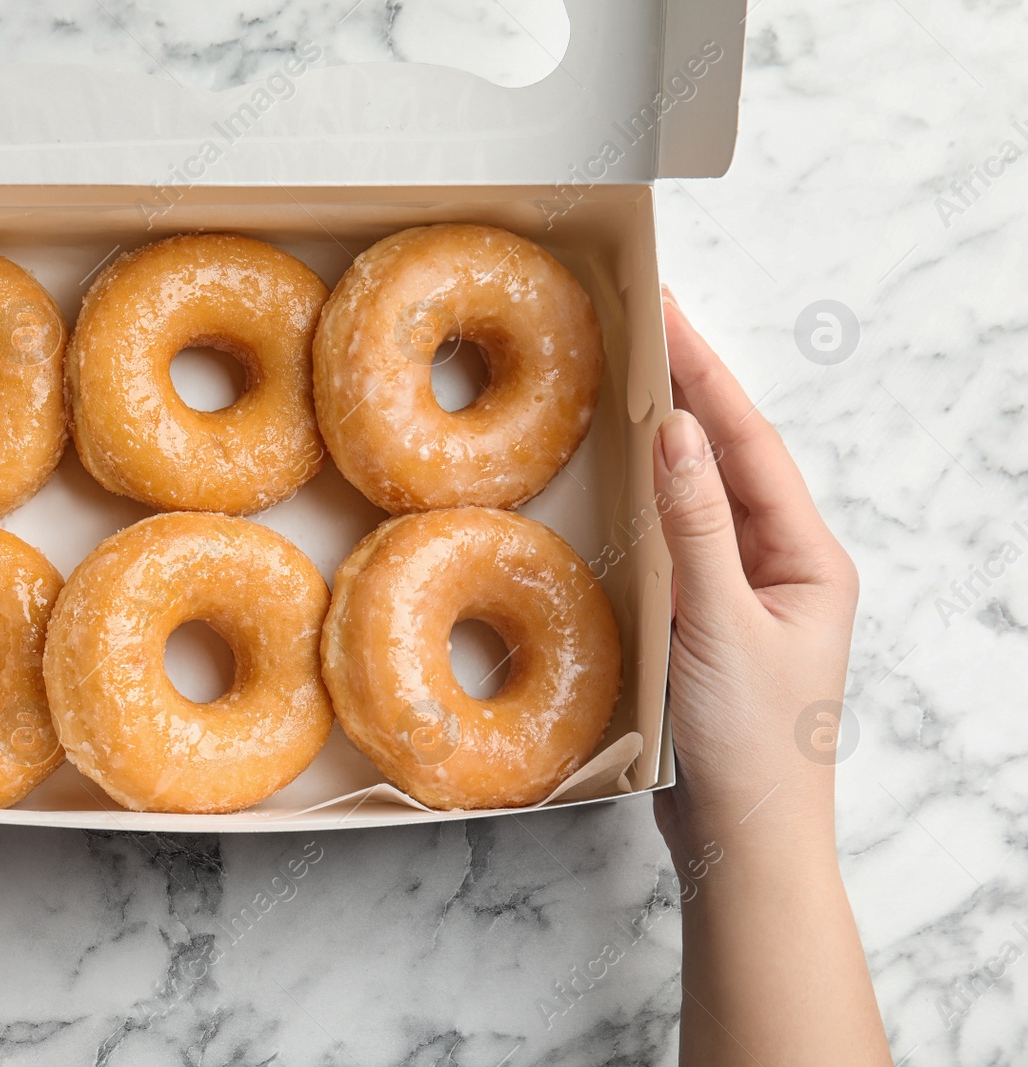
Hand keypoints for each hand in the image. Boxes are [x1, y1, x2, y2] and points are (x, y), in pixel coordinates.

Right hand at [650, 291, 888, 1064]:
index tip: (664, 309)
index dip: (706, 372)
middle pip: (731, 457)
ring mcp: (746, 593)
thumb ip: (698, 526)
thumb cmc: (749, 746)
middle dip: (689, 387)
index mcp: (808, 558)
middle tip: (640, 321)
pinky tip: (620, 479)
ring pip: (704, 495)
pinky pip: (681, 539)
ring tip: (626, 376)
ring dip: (669, 436)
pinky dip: (651, 498)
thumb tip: (678, 430)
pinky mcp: (709, 621)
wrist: (745, 840)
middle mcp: (783, 565)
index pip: (749, 442)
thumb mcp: (722, 626)